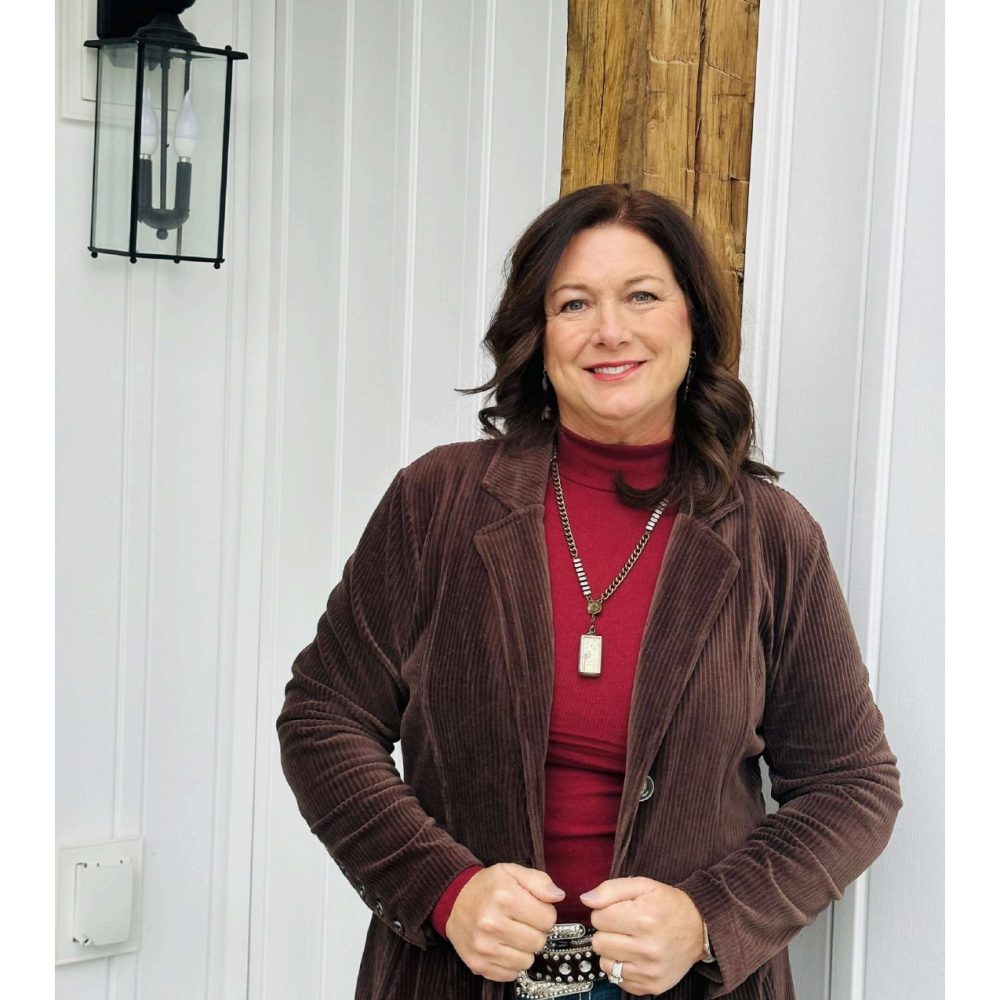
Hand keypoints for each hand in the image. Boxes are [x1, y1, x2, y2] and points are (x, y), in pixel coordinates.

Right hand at [445, 863, 563, 981]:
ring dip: (524, 949)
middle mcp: (492, 923)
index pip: (548, 919)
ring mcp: (484, 946)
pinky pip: (511, 974)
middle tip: (522, 922)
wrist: (452, 899)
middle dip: (535, 932)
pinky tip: (503, 946)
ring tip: (512, 934)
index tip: (534, 909)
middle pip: (539, 941)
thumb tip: (558, 896)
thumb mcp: (512, 872)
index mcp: (505, 897)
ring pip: (527, 961)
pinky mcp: (478, 964)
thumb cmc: (486, 886)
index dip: (545, 913)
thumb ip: (539, 881)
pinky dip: (511, 963)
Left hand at [581, 877, 704, 995]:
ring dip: (612, 951)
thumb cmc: (669, 905)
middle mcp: (647, 948)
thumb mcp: (643, 885)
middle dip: (607, 931)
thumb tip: (586, 900)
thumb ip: (611, 889)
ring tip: (628, 941)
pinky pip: (618, 980)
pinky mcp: (652, 986)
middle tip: (623, 926)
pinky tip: (635, 956)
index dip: (605, 911)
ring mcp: (649, 971)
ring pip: (605, 963)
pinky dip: (622, 967)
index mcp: (643, 919)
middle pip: (599, 942)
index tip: (618, 910)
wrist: (699, 929)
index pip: (598, 918)